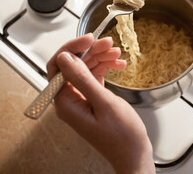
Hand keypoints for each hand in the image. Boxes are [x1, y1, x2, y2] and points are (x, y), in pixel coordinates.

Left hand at [46, 34, 154, 173]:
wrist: (135, 152)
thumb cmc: (122, 135)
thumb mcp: (103, 103)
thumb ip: (82, 79)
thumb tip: (65, 58)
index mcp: (66, 103)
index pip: (58, 67)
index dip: (71, 49)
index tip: (88, 39)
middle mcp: (70, 100)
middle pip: (74, 65)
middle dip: (91, 51)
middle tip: (109, 43)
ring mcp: (82, 99)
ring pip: (86, 69)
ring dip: (100, 58)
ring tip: (116, 52)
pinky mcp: (93, 99)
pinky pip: (95, 77)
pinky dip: (106, 68)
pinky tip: (118, 65)